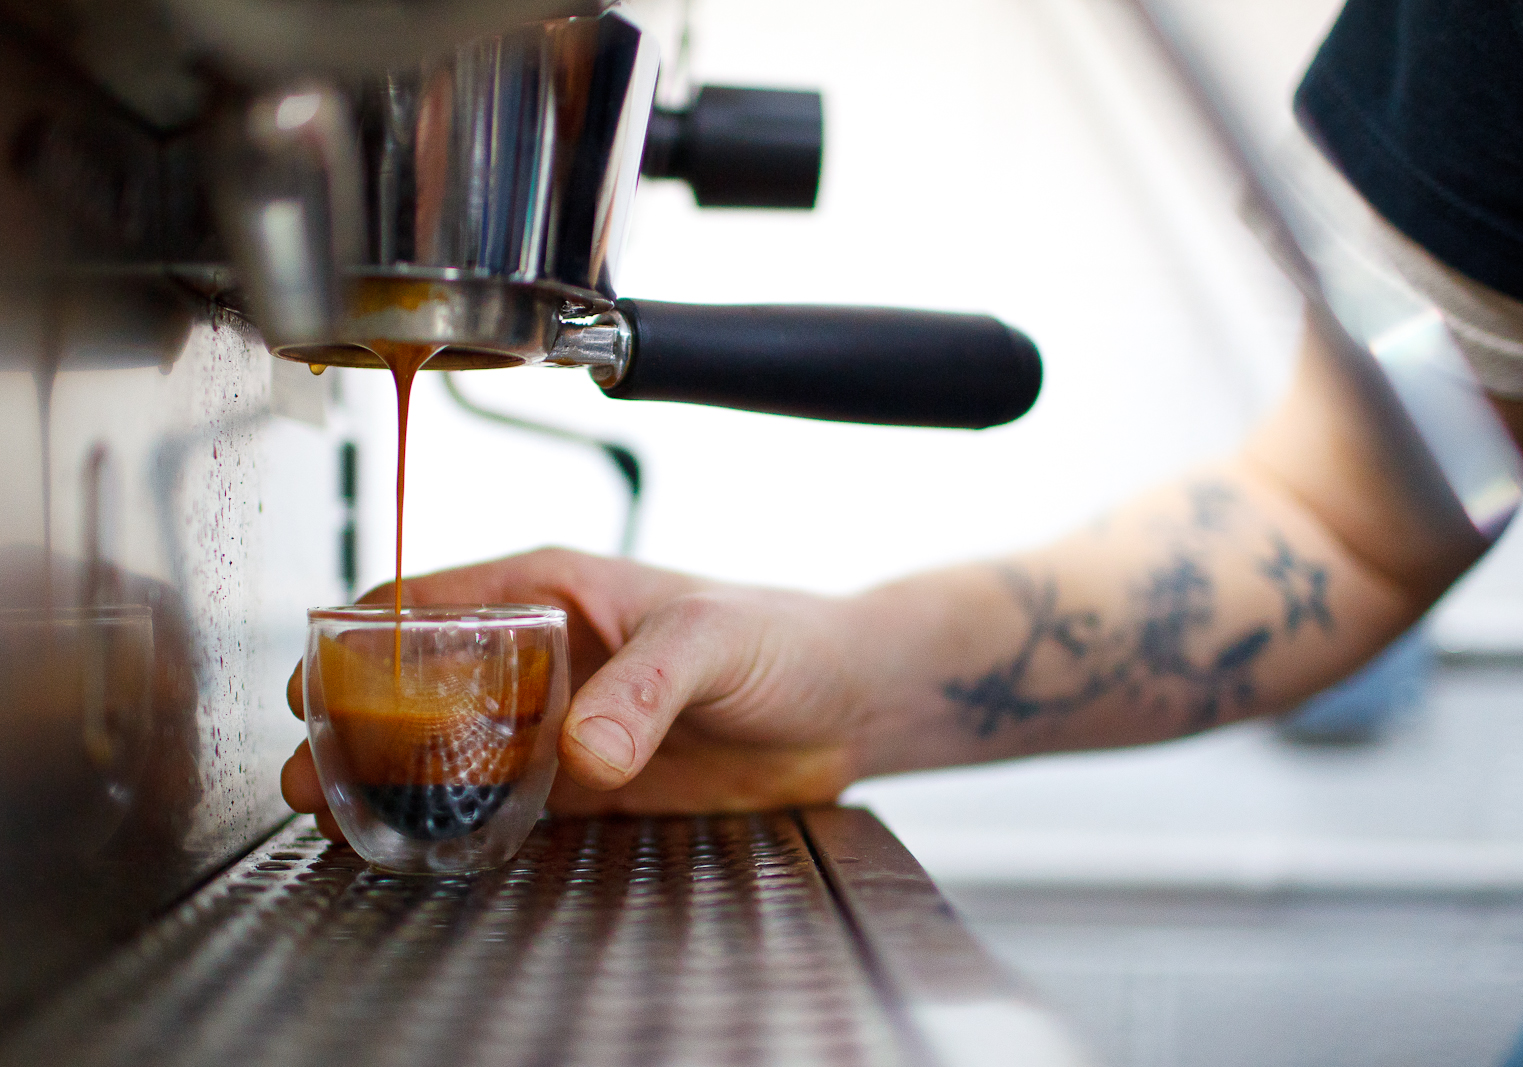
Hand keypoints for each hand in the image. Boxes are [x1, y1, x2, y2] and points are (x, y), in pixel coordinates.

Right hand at [281, 548, 866, 833]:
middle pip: (422, 686)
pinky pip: (505, 803)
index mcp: (553, 591)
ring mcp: (560, 720)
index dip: (363, 641)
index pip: (430, 603)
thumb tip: (585, 750)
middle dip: (359, 725)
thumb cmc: (784, 635)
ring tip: (341, 816)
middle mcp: (544, 654)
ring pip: (452, 749)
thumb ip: (646, 686)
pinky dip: (460, 822)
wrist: (845, 702)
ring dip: (396, 780)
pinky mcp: (587, 780)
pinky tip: (423, 844)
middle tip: (313, 770)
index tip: (317, 684)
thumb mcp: (710, 638)